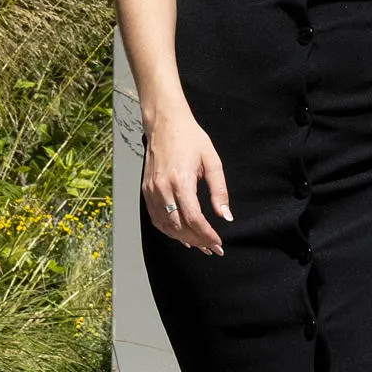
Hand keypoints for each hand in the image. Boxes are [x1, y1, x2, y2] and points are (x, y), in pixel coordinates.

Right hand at [140, 111, 234, 255]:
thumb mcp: (212, 161)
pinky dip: (169, 230)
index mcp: (181, 180)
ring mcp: (152, 190)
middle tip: (212, 249)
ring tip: (200, 245)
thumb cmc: (190, 138)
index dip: (207, 235)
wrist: (165, 123)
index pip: (194, 219)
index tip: (218, 243)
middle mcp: (163, 188)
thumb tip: (225, 216)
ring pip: (166, 226)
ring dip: (183, 239)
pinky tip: (181, 234)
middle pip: (180, 227)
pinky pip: (156, 218)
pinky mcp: (146, 190)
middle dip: (198, 241)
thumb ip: (219, 191)